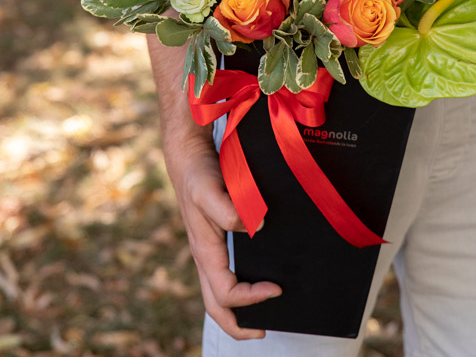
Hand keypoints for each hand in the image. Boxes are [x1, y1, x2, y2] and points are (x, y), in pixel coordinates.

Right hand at [164, 135, 281, 339]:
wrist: (189, 156)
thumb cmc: (198, 174)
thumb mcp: (210, 190)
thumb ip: (228, 210)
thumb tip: (255, 227)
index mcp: (204, 251)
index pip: (225, 292)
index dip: (250, 298)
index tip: (276, 289)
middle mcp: (206, 256)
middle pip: (216, 305)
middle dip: (238, 325)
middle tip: (265, 329)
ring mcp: (210, 249)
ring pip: (219, 292)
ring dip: (240, 308)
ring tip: (266, 311)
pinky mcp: (217, 239)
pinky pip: (227, 273)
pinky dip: (241, 285)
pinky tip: (260, 276)